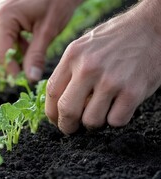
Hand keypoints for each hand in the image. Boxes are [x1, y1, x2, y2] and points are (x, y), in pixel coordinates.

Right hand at [0, 0, 81, 81]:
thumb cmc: (58, 1)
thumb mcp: (48, 31)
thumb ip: (36, 56)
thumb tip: (30, 78)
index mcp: (4, 17)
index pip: (1, 52)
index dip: (10, 69)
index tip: (22, 81)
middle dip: (12, 63)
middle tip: (28, 75)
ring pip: (1, 44)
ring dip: (15, 55)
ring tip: (31, 61)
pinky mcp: (3, 14)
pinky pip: (5, 36)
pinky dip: (16, 45)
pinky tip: (30, 47)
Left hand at [45, 0, 160, 133]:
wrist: (152, 27)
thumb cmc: (115, 39)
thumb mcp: (84, 46)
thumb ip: (69, 70)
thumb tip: (56, 101)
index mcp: (73, 56)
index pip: (52, 93)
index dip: (51, 113)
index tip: (55, 120)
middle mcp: (89, 68)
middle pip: (67, 111)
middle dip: (66, 126)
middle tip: (71, 129)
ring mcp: (111, 80)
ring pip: (91, 121)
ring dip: (94, 123)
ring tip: (100, 112)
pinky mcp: (133, 91)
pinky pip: (116, 121)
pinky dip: (116, 120)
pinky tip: (118, 108)